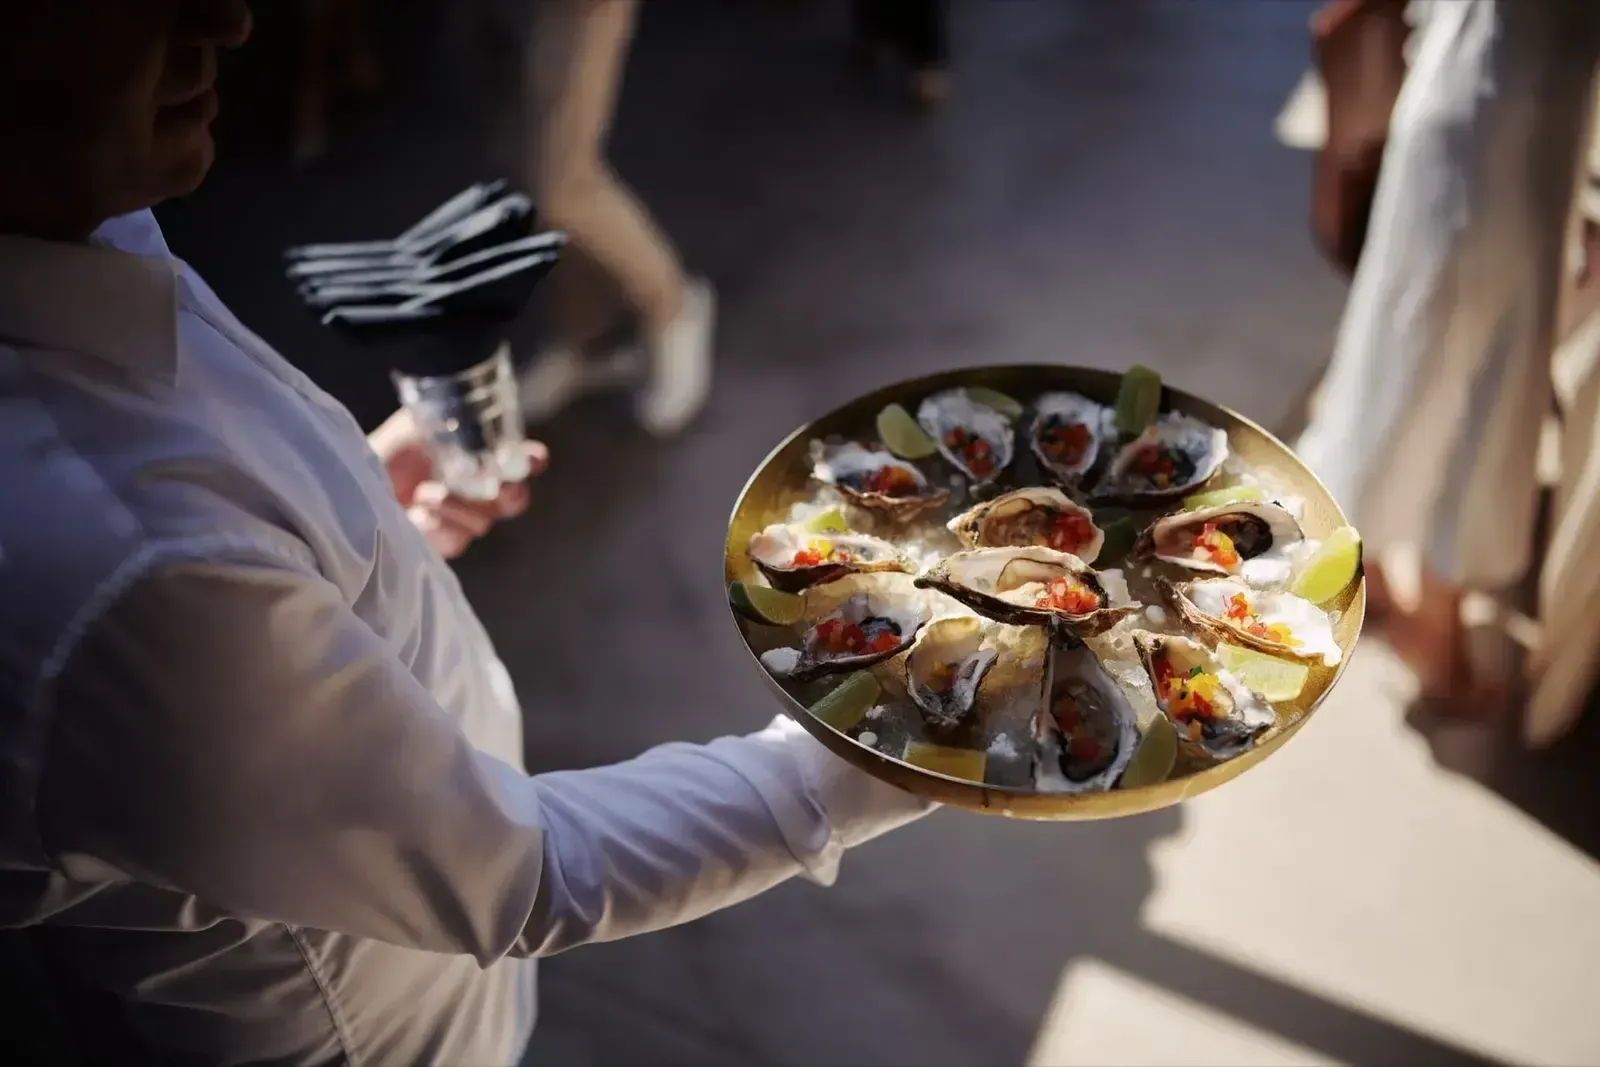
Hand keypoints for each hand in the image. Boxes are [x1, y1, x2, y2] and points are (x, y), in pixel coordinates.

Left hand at [369, 407, 548, 558]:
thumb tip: (479, 418)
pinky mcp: (441, 544)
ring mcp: (462, 521)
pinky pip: (456, 541)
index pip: (522, 462)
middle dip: (508, 492)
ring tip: (426, 492)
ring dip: (459, 507)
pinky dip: (439, 526)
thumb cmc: (389, 450)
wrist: (352, 482)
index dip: (531, 460)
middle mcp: (479, 491)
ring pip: (483, 522)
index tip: (532, 457)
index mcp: (481, 459)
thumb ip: (452, 420)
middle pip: (514, 500)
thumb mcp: (419, 425)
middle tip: (496, 484)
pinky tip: (418, 514)